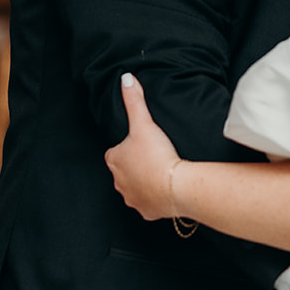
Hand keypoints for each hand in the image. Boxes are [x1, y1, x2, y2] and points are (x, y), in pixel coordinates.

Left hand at [104, 73, 180, 219]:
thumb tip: (126, 79)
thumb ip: (134, 101)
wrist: (175, 186)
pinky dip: (155, 198)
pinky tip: (166, 189)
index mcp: (114, 160)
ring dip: (144, 182)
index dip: (128, 147)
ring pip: (134, 188)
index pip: (116, 151)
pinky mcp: (146, 211)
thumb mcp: (144, 123)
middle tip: (153, 158)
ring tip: (161, 173)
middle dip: (135, 166)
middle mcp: (118, 182)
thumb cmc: (157, 156)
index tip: (142, 145)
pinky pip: (148, 204)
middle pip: (124, 171)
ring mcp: (132, 198)